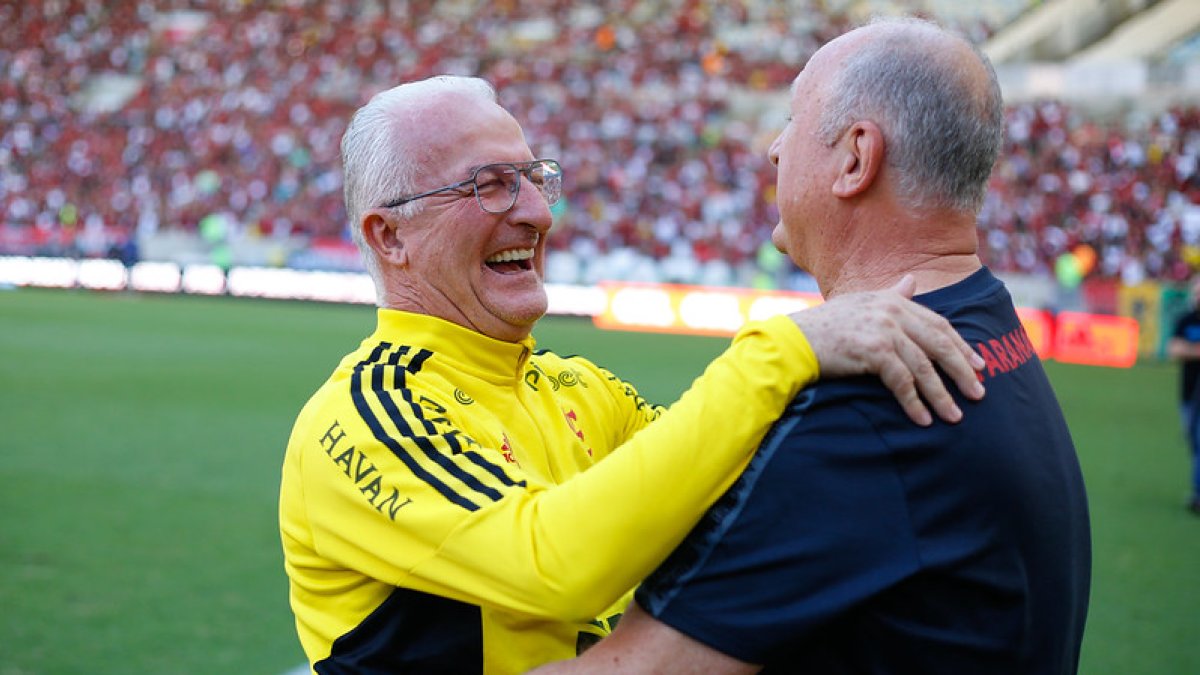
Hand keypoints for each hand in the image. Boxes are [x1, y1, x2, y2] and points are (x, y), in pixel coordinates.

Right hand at [790, 275, 985, 425]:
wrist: (793, 341)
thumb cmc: (825, 327)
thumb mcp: (861, 304)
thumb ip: (892, 296)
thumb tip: (912, 281)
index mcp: (892, 300)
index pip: (938, 323)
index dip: (961, 345)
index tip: (978, 365)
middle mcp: (892, 311)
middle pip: (939, 343)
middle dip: (962, 370)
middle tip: (979, 393)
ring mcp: (884, 330)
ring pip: (924, 366)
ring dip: (941, 395)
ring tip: (955, 416)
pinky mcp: (874, 351)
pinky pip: (903, 382)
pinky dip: (915, 403)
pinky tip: (923, 420)